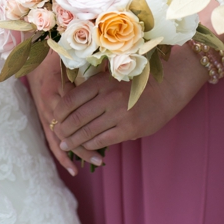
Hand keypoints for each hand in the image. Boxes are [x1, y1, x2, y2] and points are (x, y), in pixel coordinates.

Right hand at [25, 55, 102, 173]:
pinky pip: (54, 143)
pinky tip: (73, 170)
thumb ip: (85, 75)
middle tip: (106, 150)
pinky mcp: (46, 121)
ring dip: (80, 151)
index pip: (74, 111)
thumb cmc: (59, 62)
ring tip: (98, 161)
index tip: (112, 124)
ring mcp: (46, 116)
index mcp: (54, 91)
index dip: (90, 120)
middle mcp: (49, 106)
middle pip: (69, 130)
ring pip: (63, 140)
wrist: (38, 62)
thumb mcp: (70, 65)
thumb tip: (106, 82)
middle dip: (87, 142)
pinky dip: (64, 157)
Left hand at [53, 44, 207, 152]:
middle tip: (58, 135)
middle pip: (74, 119)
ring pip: (86, 133)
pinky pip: (102, 141)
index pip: (68, 101)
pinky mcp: (129, 129)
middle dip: (62, 131)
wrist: (169, 88)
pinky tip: (88, 147)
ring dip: (73, 141)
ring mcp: (118, 114)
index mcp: (100, 82)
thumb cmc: (138, 83)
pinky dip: (91, 145)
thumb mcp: (114, 77)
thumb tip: (67, 101)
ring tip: (67, 145)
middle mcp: (107, 97)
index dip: (57, 114)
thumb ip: (94, 87)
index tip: (54, 119)